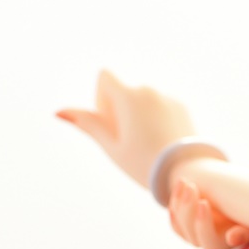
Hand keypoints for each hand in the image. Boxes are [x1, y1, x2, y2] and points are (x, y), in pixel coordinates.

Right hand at [57, 70, 195, 187]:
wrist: (189, 172)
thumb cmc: (146, 163)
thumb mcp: (112, 146)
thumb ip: (88, 124)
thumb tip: (59, 111)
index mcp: (130, 96)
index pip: (105, 76)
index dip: (102, 97)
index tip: (111, 122)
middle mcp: (151, 90)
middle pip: (125, 90)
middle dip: (121, 109)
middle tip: (130, 139)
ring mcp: (170, 98)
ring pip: (144, 99)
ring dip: (139, 113)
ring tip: (148, 143)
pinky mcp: (184, 107)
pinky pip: (161, 106)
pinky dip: (156, 118)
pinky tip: (163, 142)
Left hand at [169, 178, 248, 248]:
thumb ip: (248, 231)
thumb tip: (231, 238)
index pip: (211, 246)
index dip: (203, 226)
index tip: (204, 203)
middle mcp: (214, 246)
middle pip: (191, 235)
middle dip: (188, 210)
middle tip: (192, 186)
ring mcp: (201, 237)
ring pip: (182, 227)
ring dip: (179, 203)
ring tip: (185, 181)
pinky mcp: (192, 227)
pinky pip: (177, 221)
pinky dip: (175, 203)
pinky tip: (180, 186)